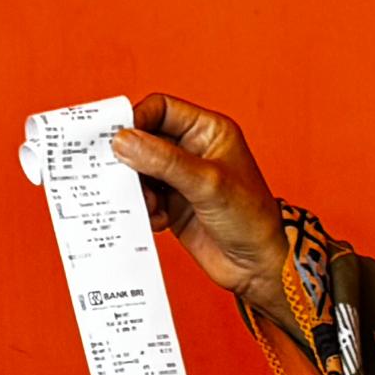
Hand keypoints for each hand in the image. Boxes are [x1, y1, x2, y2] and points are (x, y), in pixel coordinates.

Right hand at [111, 95, 296, 330]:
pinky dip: (144, 209)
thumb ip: (164, 161)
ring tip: (149, 205)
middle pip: (144, 140)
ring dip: (137, 189)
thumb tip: (123, 141)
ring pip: (140, 171)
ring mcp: (180, 178)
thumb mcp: (207, 183)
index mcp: (207, 131)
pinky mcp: (172, 205)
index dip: (137, 119)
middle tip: (123, 178)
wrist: (258, 266)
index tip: (117, 140)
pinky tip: (159, 221)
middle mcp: (192, 150)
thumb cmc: (250, 218)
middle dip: (132, 160)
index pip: (161, 108)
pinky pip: (143, 198)